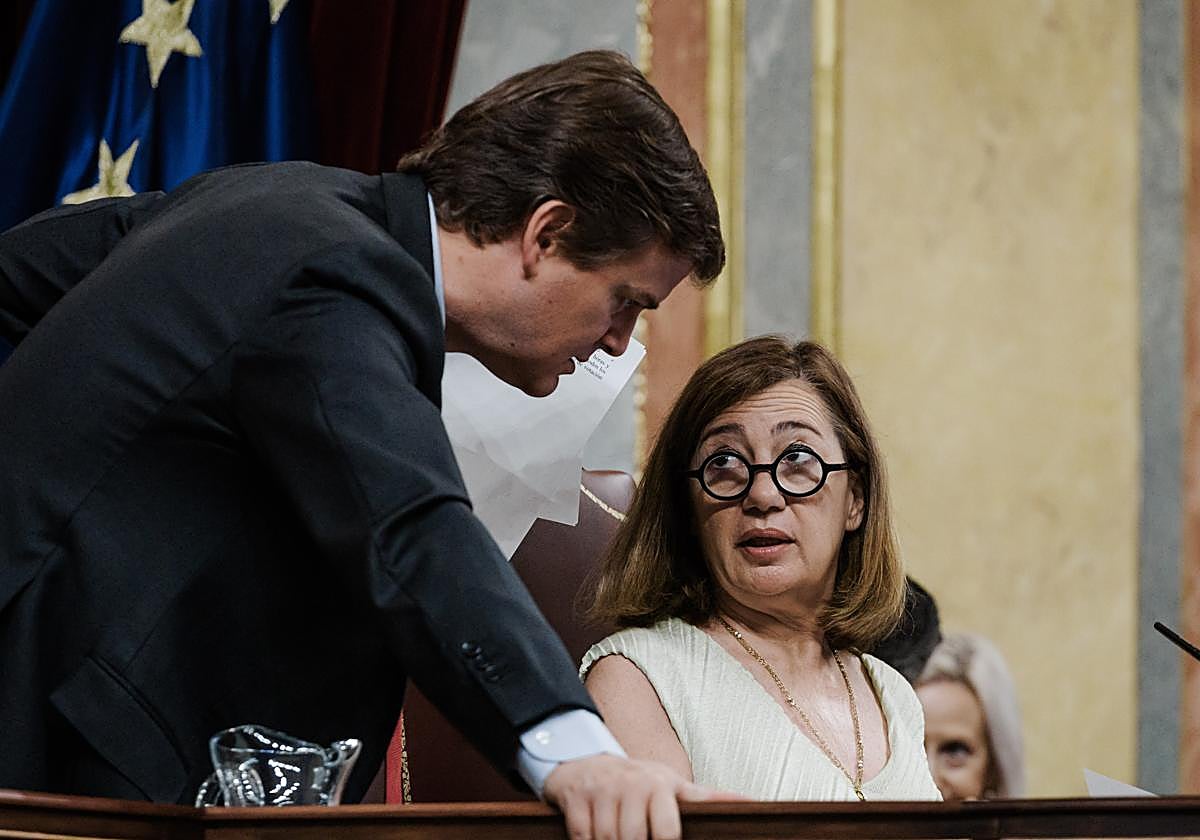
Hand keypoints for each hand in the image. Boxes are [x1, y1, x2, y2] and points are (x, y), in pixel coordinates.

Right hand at [542, 753, 741, 839]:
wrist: (586, 760)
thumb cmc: (639, 782)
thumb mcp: (674, 785)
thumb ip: (707, 798)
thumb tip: (751, 801)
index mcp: (663, 786)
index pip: (668, 830)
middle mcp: (635, 784)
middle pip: (635, 839)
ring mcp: (605, 790)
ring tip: (616, 838)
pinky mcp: (578, 796)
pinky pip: (583, 836)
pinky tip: (592, 836)